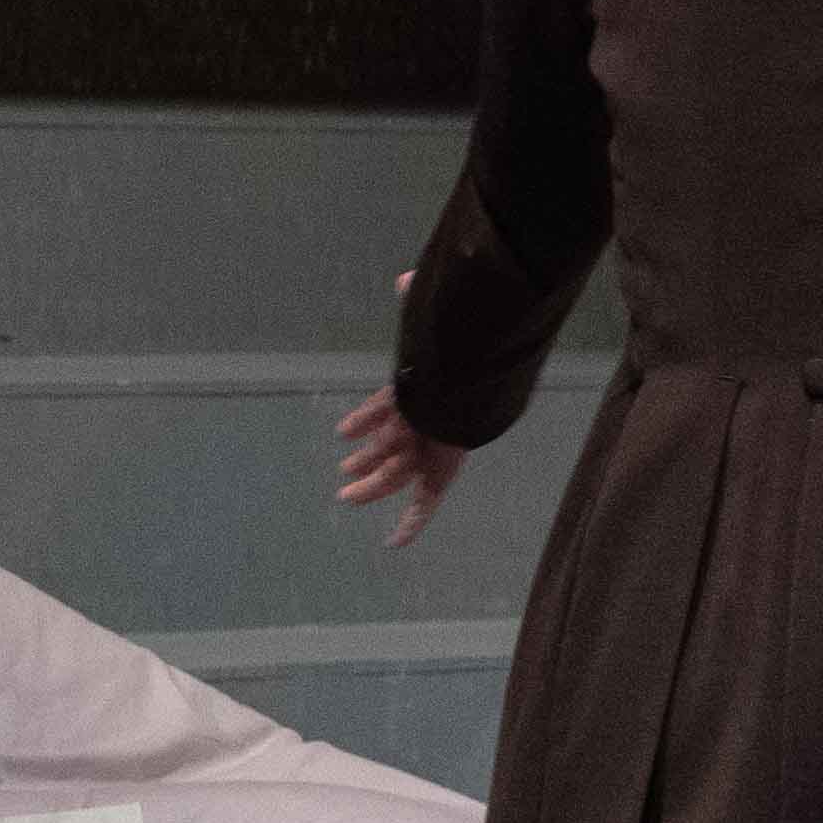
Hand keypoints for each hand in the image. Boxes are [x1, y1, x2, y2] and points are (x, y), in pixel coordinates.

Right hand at [334, 275, 468, 548]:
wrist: (479, 375)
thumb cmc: (453, 348)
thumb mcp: (430, 324)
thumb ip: (419, 300)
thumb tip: (405, 279)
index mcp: (422, 393)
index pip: (390, 407)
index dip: (367, 418)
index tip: (343, 430)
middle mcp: (426, 421)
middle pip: (392, 446)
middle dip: (367, 459)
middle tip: (345, 472)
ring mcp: (431, 445)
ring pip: (394, 471)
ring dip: (371, 483)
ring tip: (346, 492)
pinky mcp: (442, 465)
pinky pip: (425, 499)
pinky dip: (413, 523)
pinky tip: (397, 544)